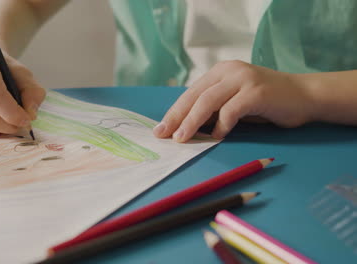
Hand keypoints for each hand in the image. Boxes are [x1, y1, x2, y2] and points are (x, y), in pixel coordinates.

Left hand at [153, 60, 313, 141]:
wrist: (305, 96)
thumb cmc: (266, 104)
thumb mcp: (234, 103)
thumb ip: (213, 110)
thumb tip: (185, 128)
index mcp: (220, 72)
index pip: (190, 93)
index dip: (174, 111)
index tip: (161, 129)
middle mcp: (229, 71)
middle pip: (194, 96)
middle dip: (176, 117)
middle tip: (164, 135)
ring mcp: (243, 79)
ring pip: (208, 101)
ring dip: (192, 122)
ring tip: (182, 138)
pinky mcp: (256, 91)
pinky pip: (231, 110)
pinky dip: (221, 125)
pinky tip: (217, 137)